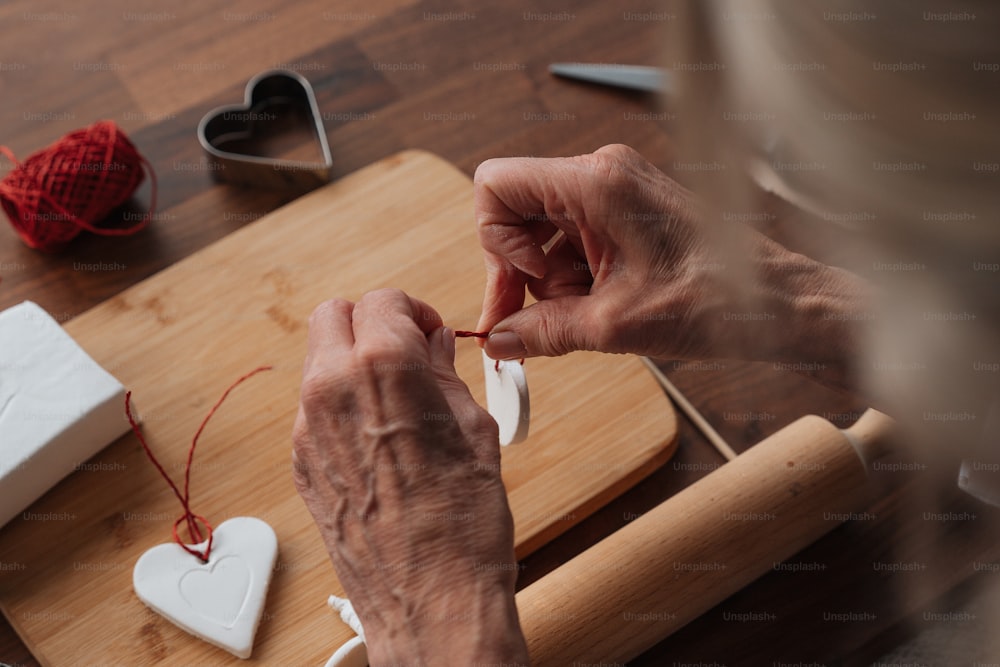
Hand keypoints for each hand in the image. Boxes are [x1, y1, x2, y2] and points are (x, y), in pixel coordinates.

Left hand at [292, 289, 527, 665]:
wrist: (431, 601)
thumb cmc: (463, 524)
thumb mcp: (474, 430)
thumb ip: (445, 375)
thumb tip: (434, 346)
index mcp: (381, 369)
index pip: (383, 301)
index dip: (413, 311)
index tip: (430, 332)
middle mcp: (331, 390)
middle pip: (333, 316)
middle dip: (371, 323)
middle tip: (407, 352)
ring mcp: (307, 430)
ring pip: (320, 362)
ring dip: (353, 362)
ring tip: (397, 400)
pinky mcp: (300, 465)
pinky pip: (314, 410)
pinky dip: (341, 404)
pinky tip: (379, 438)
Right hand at [474, 144, 869, 389]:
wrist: (780, 303)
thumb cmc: (718, 301)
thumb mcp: (616, 326)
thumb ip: (544, 331)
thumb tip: (498, 341)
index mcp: (596, 183)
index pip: (497, 186)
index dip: (495, 241)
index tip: (523, 288)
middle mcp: (602, 174)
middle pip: (517, 210)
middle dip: (520, 269)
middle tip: (533, 320)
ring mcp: (616, 189)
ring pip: (543, 230)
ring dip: (552, 279)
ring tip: (591, 314)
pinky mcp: (628, 210)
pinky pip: (574, 238)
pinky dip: (576, 276)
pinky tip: (603, 306)